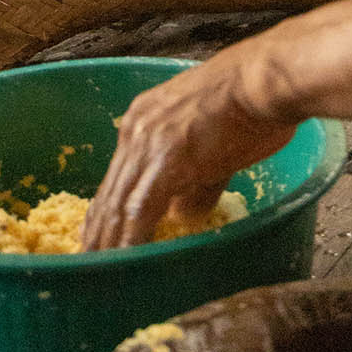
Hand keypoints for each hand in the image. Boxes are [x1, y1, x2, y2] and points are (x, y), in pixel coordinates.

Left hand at [82, 53, 298, 249]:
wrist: (264, 80)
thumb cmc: (252, 105)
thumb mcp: (212, 143)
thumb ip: (195, 181)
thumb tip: (182, 215)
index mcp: (144, 119)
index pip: (116, 175)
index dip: (105, 209)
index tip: (96, 236)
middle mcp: (137, 129)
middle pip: (110, 191)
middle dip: (98, 231)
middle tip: (86, 262)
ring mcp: (149, 143)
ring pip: (118, 203)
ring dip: (107, 240)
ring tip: (98, 270)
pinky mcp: (167, 161)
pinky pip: (140, 209)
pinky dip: (131, 239)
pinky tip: (126, 260)